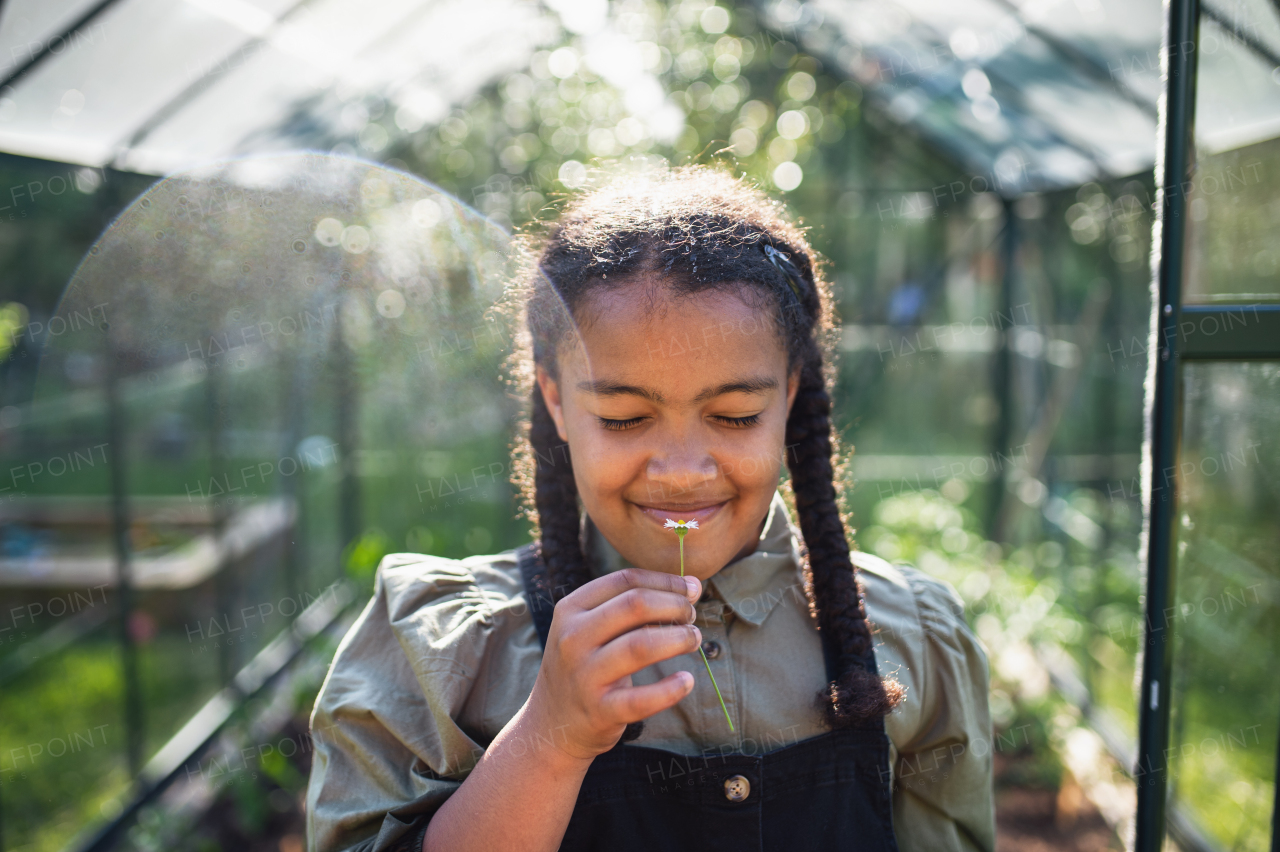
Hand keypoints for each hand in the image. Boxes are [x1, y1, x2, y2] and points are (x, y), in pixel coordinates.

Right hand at [524, 568, 702, 761]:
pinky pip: (642, 699)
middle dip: (675, 605)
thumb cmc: (585, 665)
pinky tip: (687, 680)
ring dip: (678, 638)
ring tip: (694, 639)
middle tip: (692, 617)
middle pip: (635, 605)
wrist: (551, 724)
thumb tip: (693, 585)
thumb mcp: (592, 628)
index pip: (625, 580)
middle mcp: (573, 638)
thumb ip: (634, 606)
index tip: (691, 589)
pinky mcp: (599, 710)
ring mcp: (584, 675)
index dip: (665, 581)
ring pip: (640, 646)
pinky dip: (671, 689)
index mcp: (571, 609)